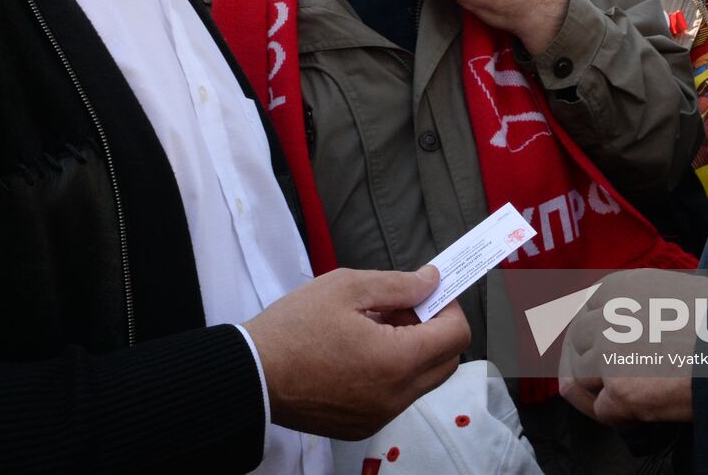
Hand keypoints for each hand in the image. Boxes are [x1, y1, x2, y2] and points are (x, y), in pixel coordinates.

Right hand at [245, 266, 468, 439]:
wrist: (251, 375)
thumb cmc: (293, 328)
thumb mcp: (347, 287)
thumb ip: (398, 285)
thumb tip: (431, 282)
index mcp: (396, 361)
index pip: (456, 335)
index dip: (449, 307)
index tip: (428, 292)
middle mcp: (395, 396)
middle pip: (446, 362)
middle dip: (435, 329)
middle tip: (402, 307)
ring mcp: (379, 416)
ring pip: (422, 381)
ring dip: (413, 350)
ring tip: (374, 326)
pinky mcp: (362, 425)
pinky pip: (396, 397)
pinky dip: (392, 372)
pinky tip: (359, 350)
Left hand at [559, 270, 707, 426]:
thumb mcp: (672, 290)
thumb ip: (636, 302)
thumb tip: (614, 323)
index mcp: (618, 287)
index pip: (583, 311)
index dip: (589, 336)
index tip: (595, 352)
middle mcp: (608, 314)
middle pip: (576, 344)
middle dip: (587, 366)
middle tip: (609, 383)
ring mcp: (610, 352)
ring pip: (581, 378)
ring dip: (601, 392)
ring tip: (629, 399)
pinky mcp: (619, 389)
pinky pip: (602, 410)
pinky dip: (620, 418)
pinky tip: (642, 415)